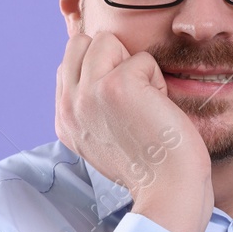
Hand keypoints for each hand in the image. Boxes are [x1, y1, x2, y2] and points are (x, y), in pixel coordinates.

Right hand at [55, 29, 212, 231]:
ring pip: (106, 41)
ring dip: (134, 67)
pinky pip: (142, 59)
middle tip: (134, 99)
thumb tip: (98, 66)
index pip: (69, 63)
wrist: (168, 191)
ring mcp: (88, 94)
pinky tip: (158, 111)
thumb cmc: (149, 166)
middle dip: (113, 59)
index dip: (101, 69)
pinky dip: (157, 81)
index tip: (123, 103)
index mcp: (63, 120)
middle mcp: (68, 106)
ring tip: (145, 103)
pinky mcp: (115, 86)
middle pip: (82, 44)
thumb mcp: (103, 136)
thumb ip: (90, 104)